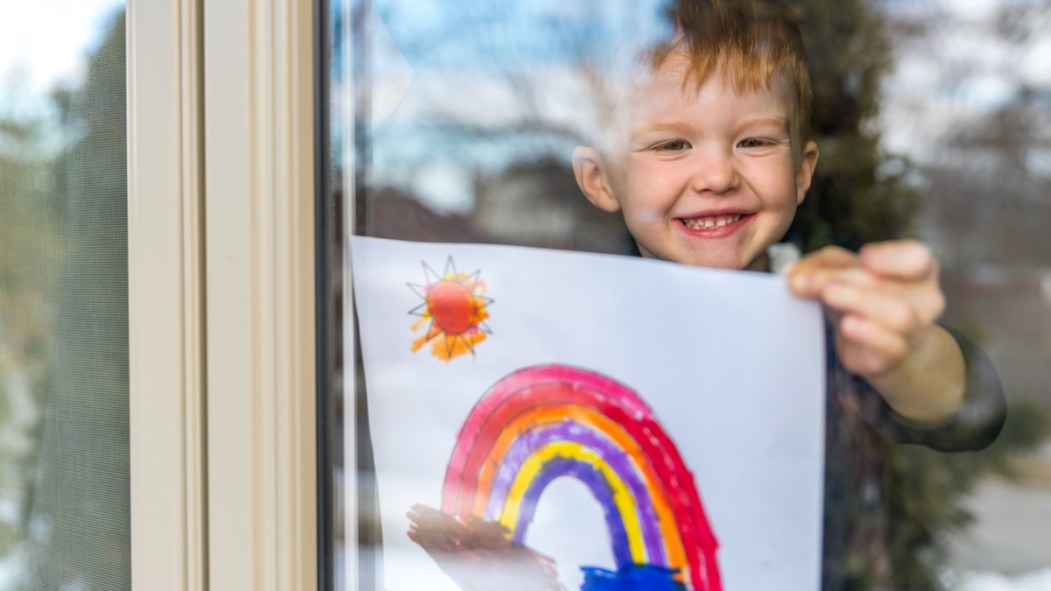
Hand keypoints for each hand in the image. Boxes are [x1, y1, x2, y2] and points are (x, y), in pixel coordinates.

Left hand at [787, 240, 942, 377]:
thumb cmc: (863, 299)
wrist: (878, 347)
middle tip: (802, 281)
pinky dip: (869, 333)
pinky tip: (849, 325)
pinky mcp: (896, 356)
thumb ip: (820, 265)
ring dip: (858, 301)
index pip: (917, 258)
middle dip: (839, 278)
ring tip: (828, 295)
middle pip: (884, 283)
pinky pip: (892, 345)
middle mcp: (924, 298)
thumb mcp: (843, 273)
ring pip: (898, 314)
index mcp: (917, 270)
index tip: (863, 258)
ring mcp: (914, 330)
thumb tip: (792, 273)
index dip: (890, 257)